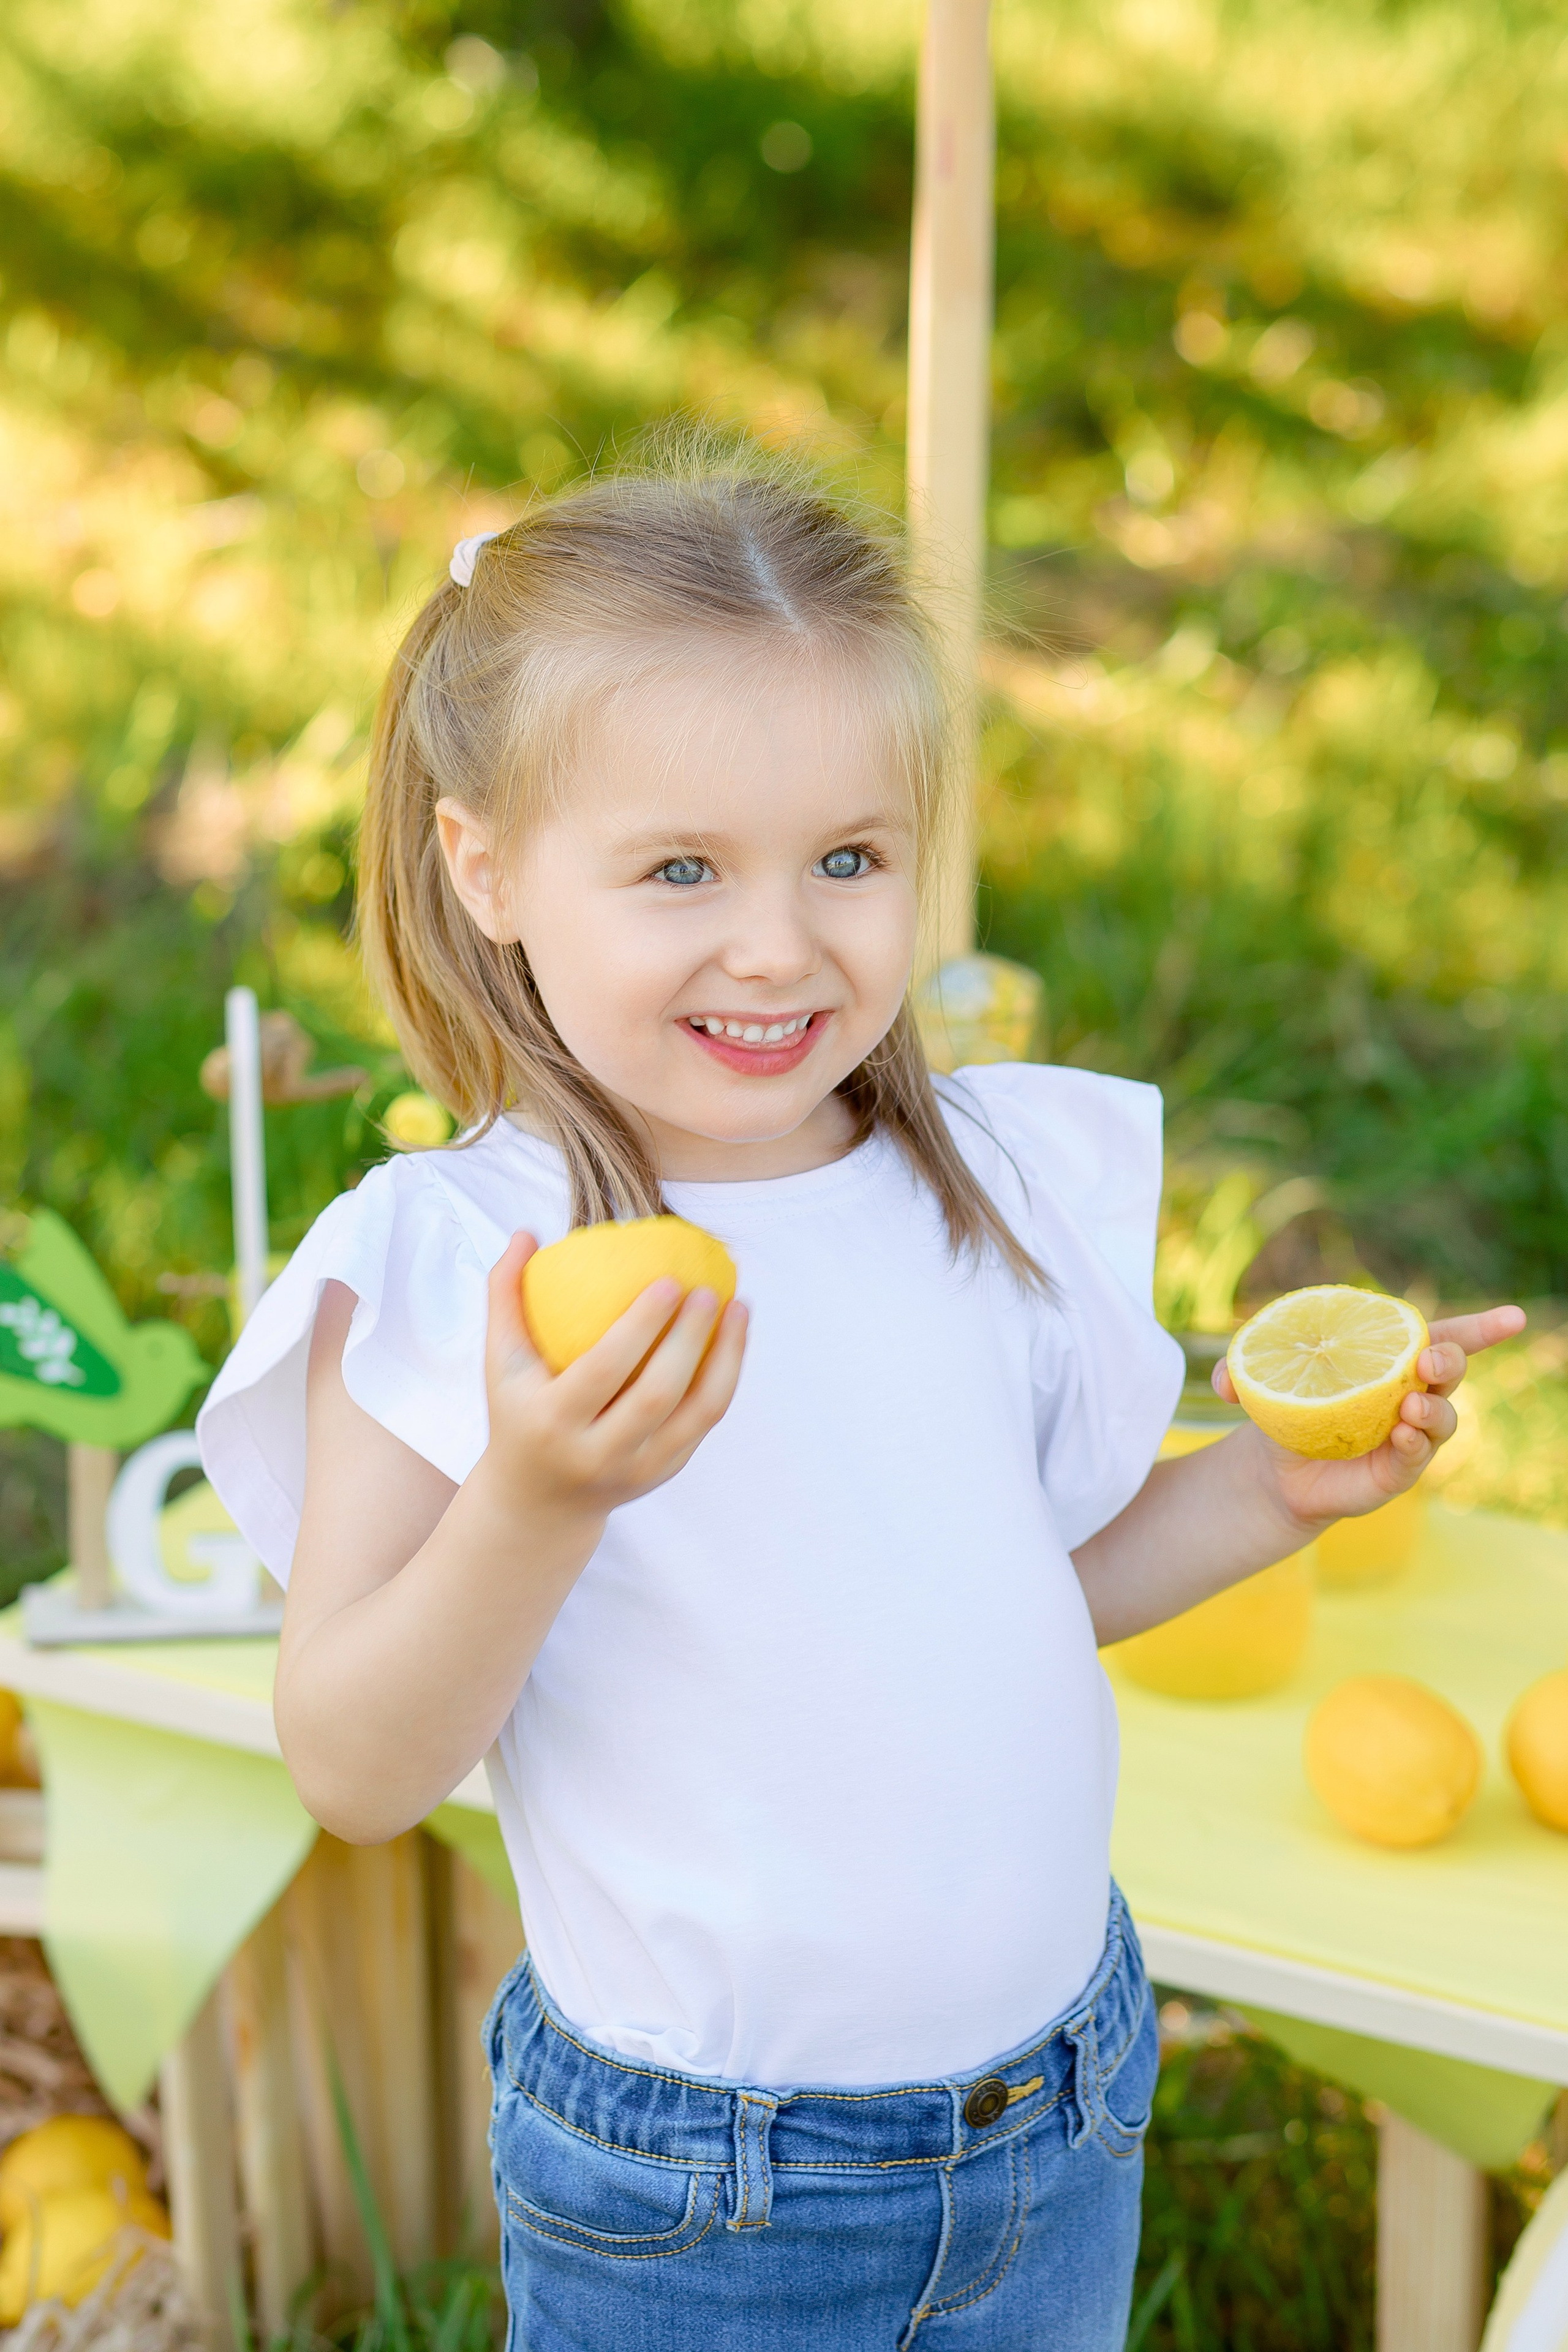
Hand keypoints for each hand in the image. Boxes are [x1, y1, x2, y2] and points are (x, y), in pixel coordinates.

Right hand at [478, 1231, 747, 1531]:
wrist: (537, 1501)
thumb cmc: (518, 1412)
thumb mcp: (500, 1363)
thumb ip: (505, 1297)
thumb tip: (525, 1234)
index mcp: (552, 1421)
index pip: (604, 1370)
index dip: (641, 1327)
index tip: (669, 1281)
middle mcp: (596, 1453)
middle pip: (657, 1394)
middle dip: (690, 1340)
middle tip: (707, 1290)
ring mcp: (636, 1470)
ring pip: (696, 1414)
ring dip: (726, 1359)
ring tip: (739, 1308)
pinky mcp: (664, 1474)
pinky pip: (705, 1423)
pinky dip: (725, 1378)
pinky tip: (734, 1339)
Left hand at [1211, 1302, 1526, 1529]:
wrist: (1276, 1468)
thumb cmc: (1283, 1408)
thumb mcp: (1256, 1383)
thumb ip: (1239, 1371)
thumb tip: (1222, 1380)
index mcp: (1388, 1360)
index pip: (1444, 1338)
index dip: (1483, 1329)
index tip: (1516, 1317)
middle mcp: (1410, 1394)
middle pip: (1450, 1370)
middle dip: (1451, 1358)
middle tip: (1430, 1358)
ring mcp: (1409, 1434)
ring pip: (1442, 1416)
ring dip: (1434, 1408)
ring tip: (1410, 1405)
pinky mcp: (1397, 1470)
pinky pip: (1417, 1455)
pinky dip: (1414, 1443)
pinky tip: (1400, 1433)